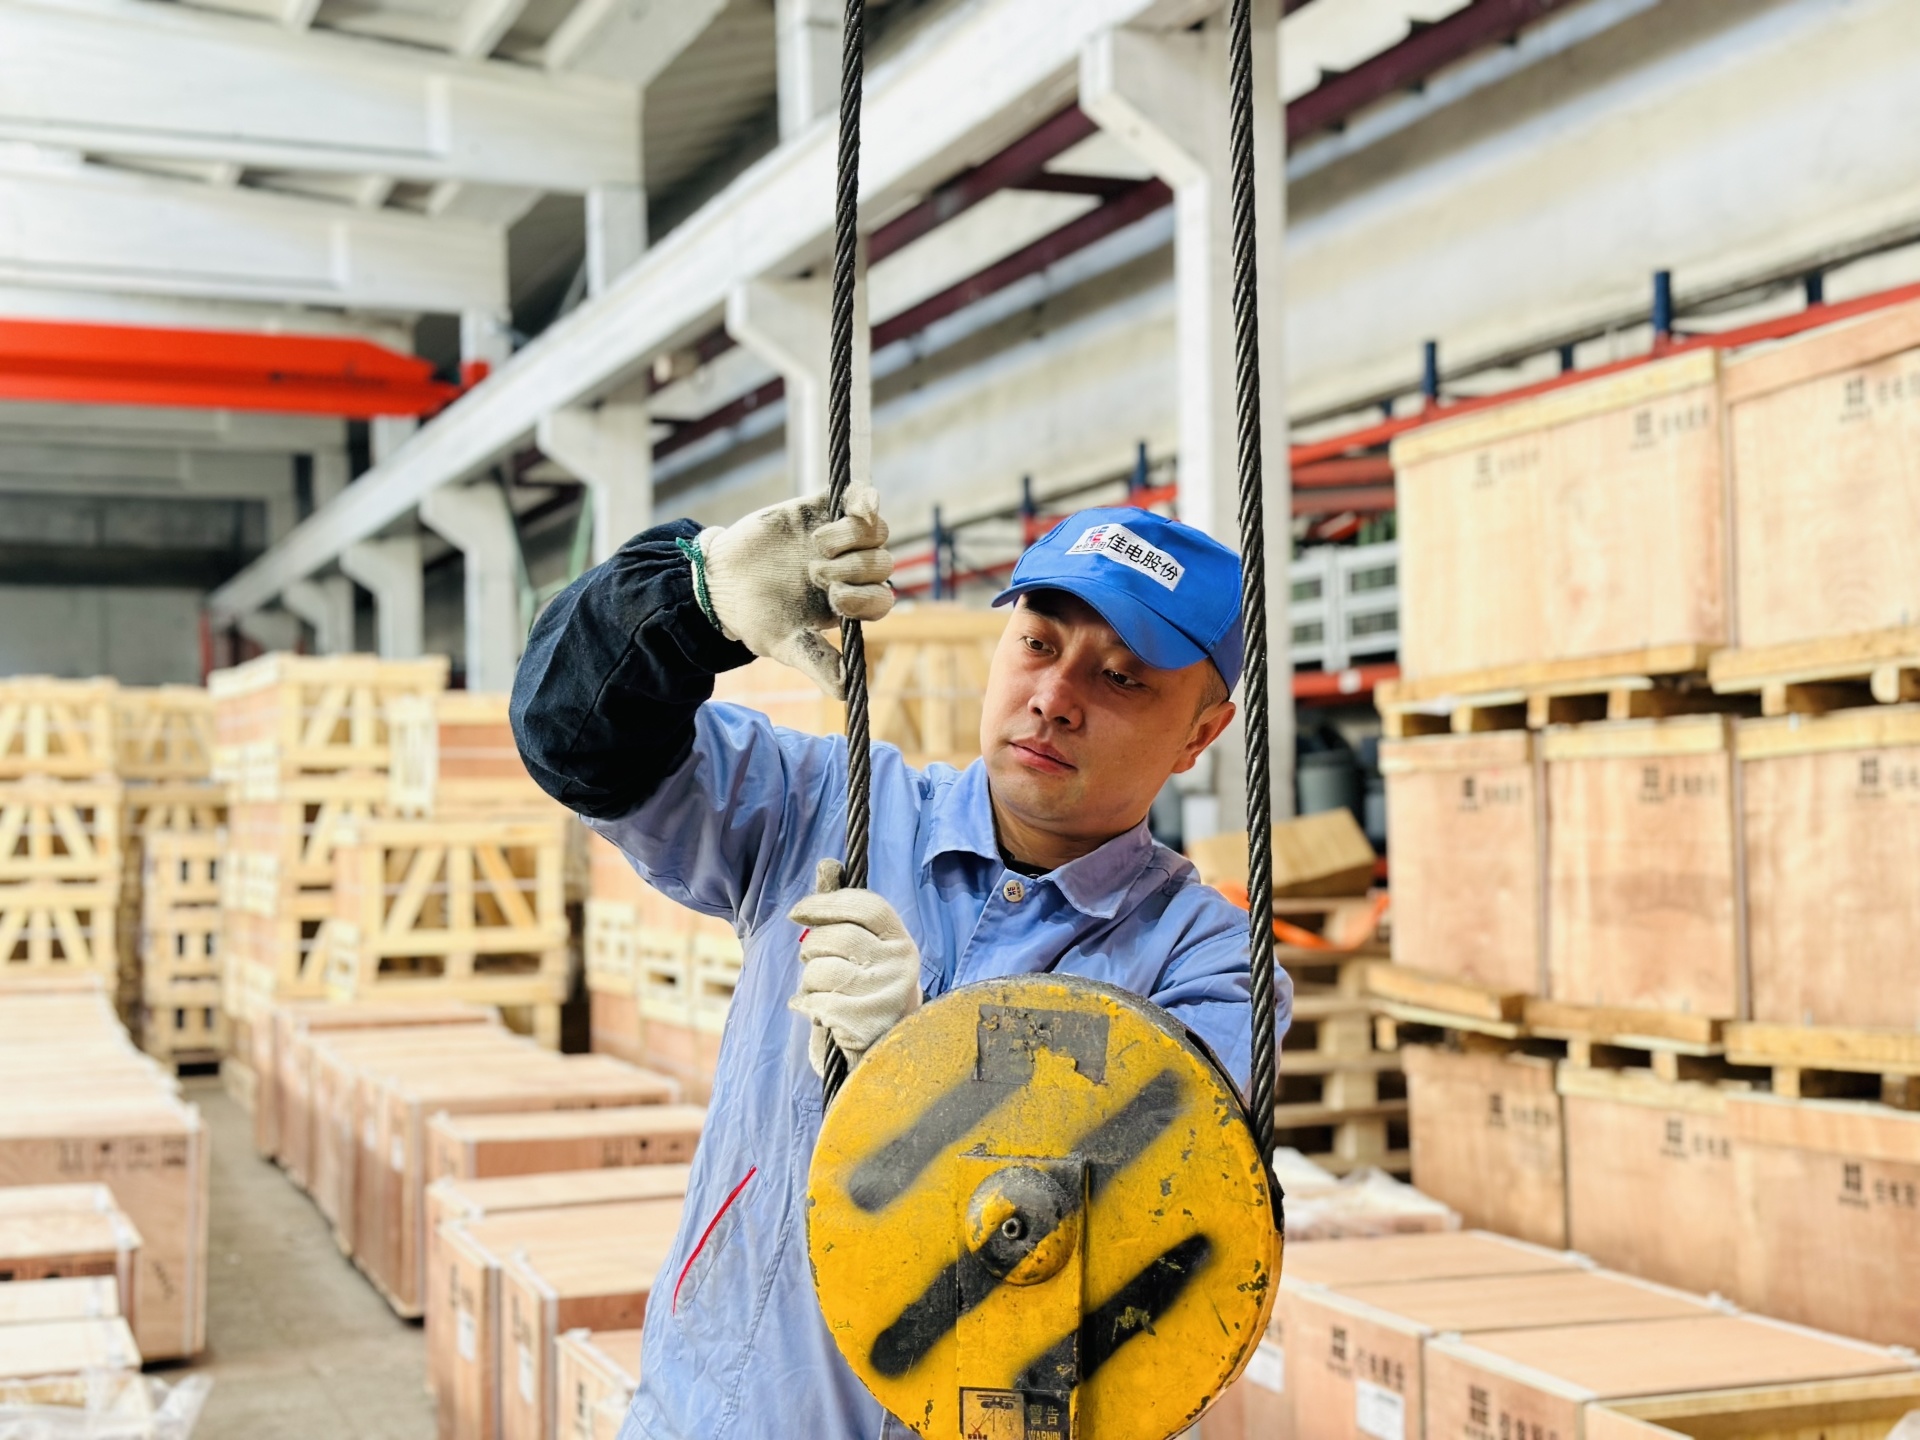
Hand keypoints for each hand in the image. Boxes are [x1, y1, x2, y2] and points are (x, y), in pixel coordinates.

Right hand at [698, 487, 892, 696]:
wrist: (720, 580)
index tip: (833, 598)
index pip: (882, 598)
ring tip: (817, 547)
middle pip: (883, 563)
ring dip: (851, 539)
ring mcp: (841, 535)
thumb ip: (818, 662)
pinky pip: (861, 496)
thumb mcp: (786, 644)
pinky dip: (865, 499)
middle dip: (852, 569)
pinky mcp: (824, 506)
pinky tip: (858, 509)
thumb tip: (846, 692)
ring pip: (876, 531)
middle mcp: (852, 568)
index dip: (865, 597)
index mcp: (850, 601)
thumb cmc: (756, 616)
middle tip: (815, 573)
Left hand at [787, 859, 921, 1077]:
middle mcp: (901, 965)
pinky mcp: (866, 1023)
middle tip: (816, 963)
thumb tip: (828, 864)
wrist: (883, 1054)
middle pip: (834, 937)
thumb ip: (843, 909)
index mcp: (901, 941)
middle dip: (811, 950)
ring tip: (824, 993)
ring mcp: (885, 994)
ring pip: (820, 970)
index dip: (827, 902)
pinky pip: (816, 1002)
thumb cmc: (865, 990)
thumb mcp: (863, 948)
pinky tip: (818, 1013)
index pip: (865, 905)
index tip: (799, 912)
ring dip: (809, 983)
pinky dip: (807, 1007)